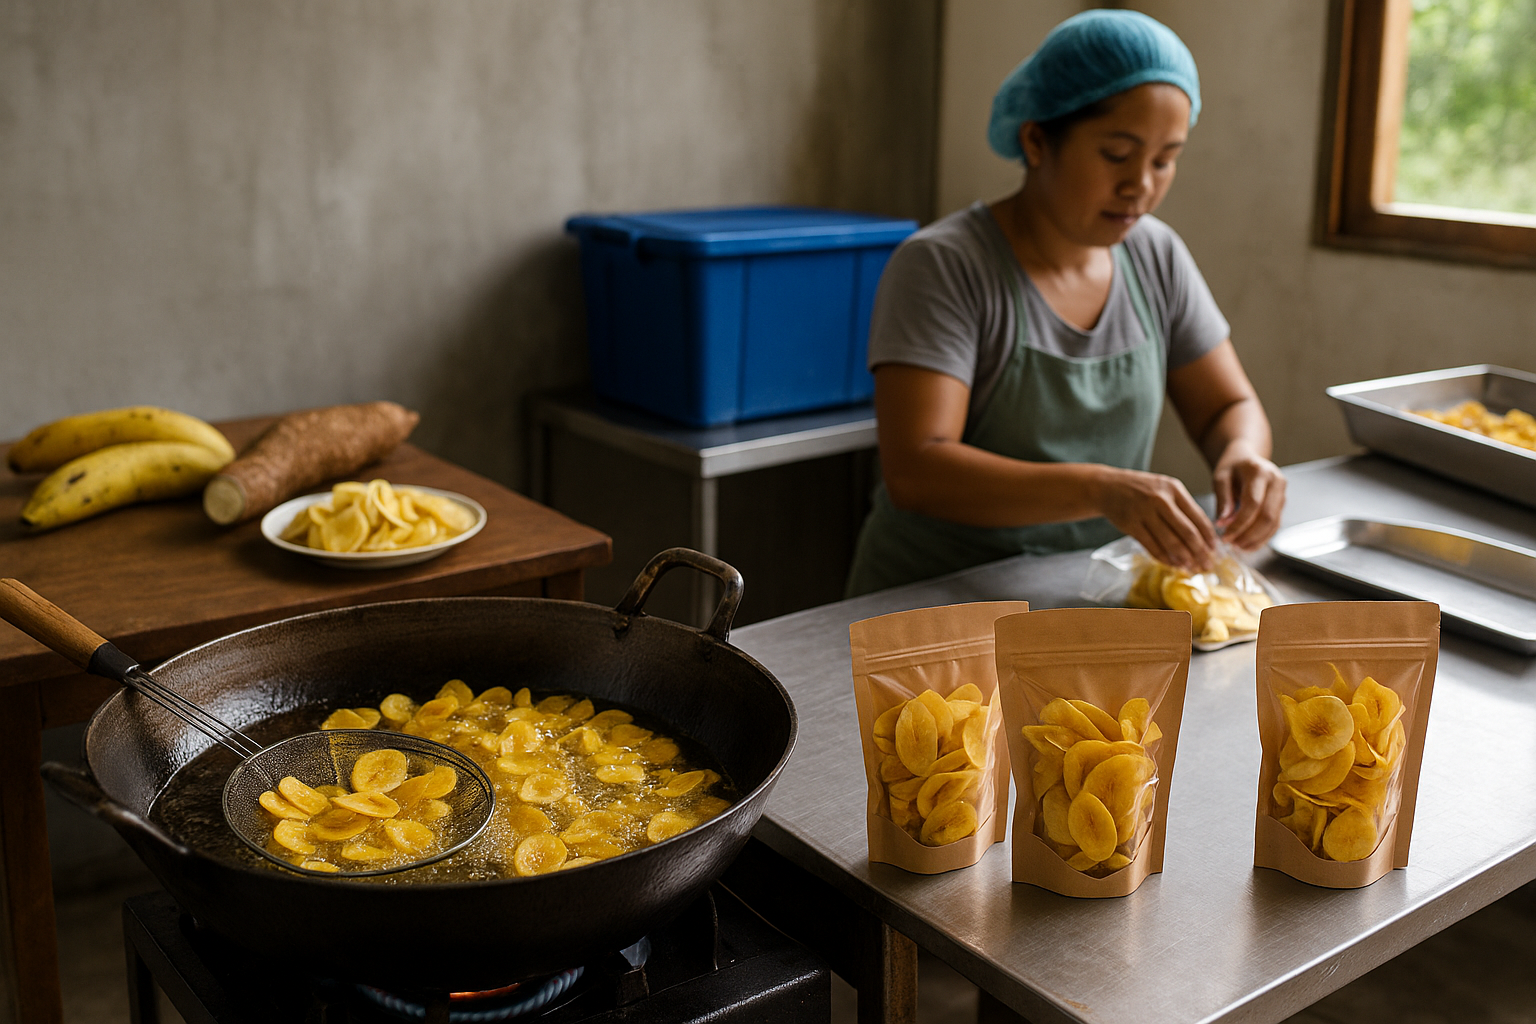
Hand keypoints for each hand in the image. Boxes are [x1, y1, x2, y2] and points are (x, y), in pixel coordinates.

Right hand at [1094, 467, 1218, 571]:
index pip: (1198, 517)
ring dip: (1184, 559)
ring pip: (1170, 542)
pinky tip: (1173, 565)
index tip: (1215, 551)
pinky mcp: (1130, 525)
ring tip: (1192, 569)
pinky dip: (1164, 558)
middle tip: (1208, 565)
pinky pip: (1152, 547)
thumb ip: (1183, 507)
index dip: (1209, 537)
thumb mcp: (1165, 489)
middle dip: (1200, 552)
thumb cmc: (1142, 490)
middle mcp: (1160, 499)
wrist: (1107, 487)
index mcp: (1174, 489)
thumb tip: (1204, 536)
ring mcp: (1144, 513)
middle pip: (1187, 532)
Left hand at [1211, 440, 1285, 549]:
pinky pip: (1275, 524)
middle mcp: (1276, 481)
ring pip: (1274, 523)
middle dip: (1249, 534)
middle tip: (1232, 545)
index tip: (1224, 536)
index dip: (1239, 523)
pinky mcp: (1282, 502)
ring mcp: (1282, 492)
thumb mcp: (1221, 478)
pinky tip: (1249, 545)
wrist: (1247, 457)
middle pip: (1267, 516)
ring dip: (1256, 539)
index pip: (1253, 503)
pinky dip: (1263, 537)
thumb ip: (1223, 500)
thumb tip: (1223, 524)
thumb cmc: (1232, 466)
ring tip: (1239, 547)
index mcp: (1259, 472)